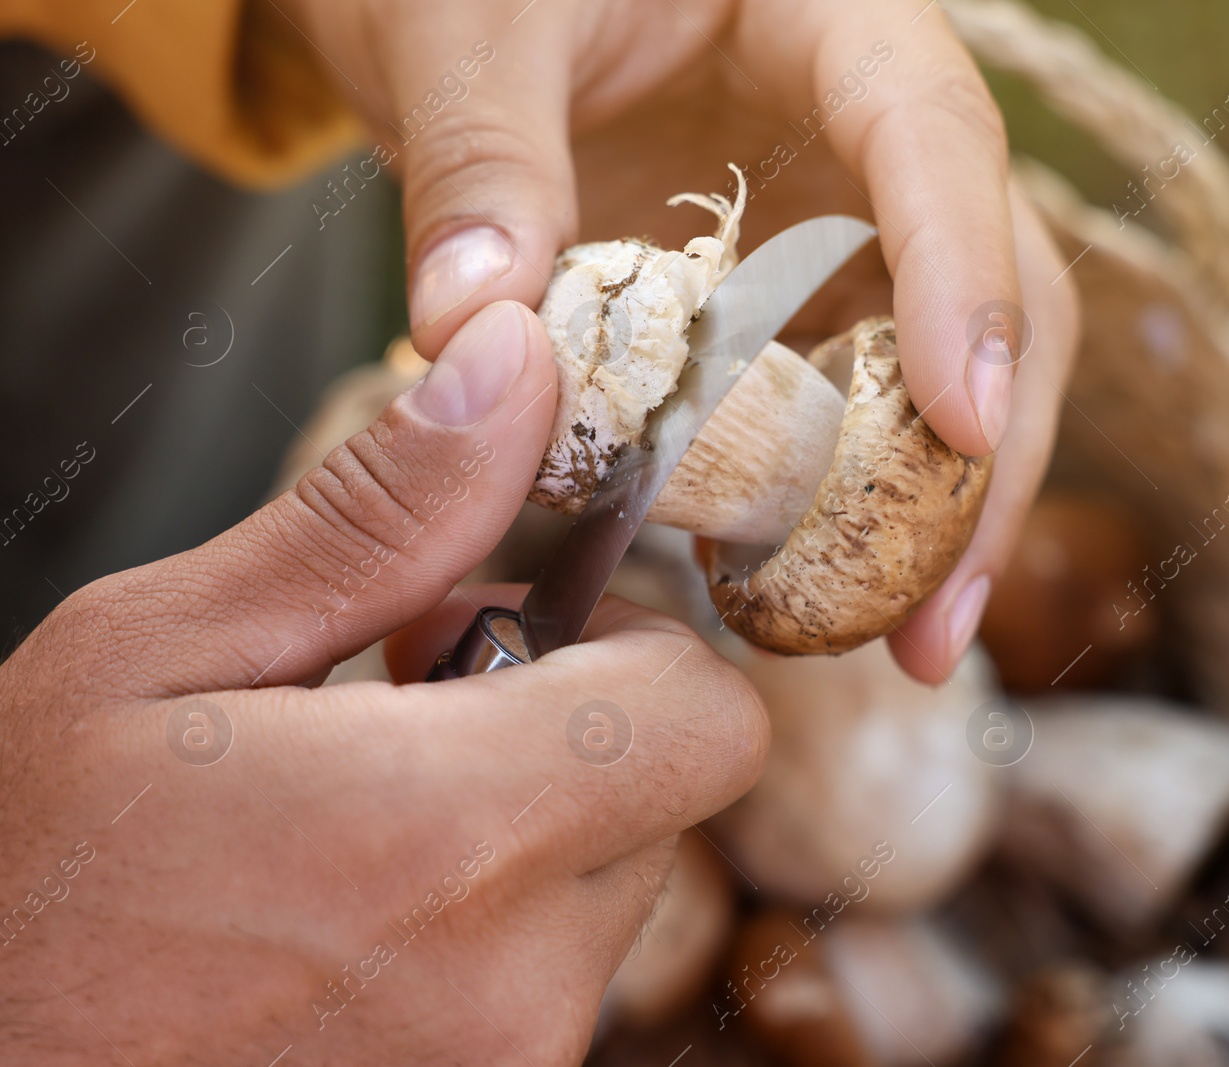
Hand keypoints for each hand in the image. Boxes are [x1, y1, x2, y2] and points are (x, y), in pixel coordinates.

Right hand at [0, 303, 767, 1063]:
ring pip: (601, 896)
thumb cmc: (13, 888)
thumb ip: (373, 521)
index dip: (631, 648)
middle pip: (660, 799)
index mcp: (451, 833)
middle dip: (562, 733)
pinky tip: (344, 923)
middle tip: (399, 721)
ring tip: (348, 834)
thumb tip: (514, 371)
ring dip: (513, 840)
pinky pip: (542, 988)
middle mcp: (512, 982)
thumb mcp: (157, 655)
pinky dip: (479, 936)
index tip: (502, 633)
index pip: (708, 715)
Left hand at [280, 0, 1079, 681]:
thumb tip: (474, 332)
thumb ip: (480, 162)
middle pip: (994, 277)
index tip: (967, 421)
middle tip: (939, 616)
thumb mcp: (466, 25)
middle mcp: (867, 125)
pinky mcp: (792, 295)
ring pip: (939, 360)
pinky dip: (836, 497)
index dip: (966, 276)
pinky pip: (844, 399)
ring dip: (932, 506)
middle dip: (984, 452)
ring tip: (907, 642)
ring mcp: (841, 219)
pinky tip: (811, 587)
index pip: (936, 134)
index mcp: (831, 11)